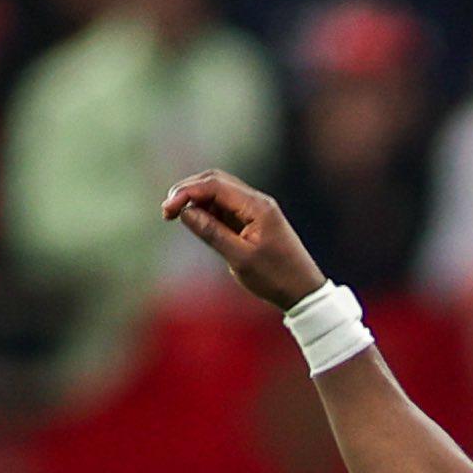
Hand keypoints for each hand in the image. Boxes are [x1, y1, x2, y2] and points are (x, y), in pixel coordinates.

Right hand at [162, 171, 327, 311]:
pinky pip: (225, 207)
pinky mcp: (253, 221)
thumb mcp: (241, 259)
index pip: (214, 185)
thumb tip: (186, 212)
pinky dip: (208, 211)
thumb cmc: (276, 278)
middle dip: (188, 191)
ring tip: (178, 217)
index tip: (167, 210)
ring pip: (218, 192)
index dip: (186, 192)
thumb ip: (212, 233)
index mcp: (257, 206)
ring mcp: (255, 210)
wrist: (304, 292)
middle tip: (167, 211)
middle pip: (214, 181)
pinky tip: (197, 222)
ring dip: (196, 200)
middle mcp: (257, 202)